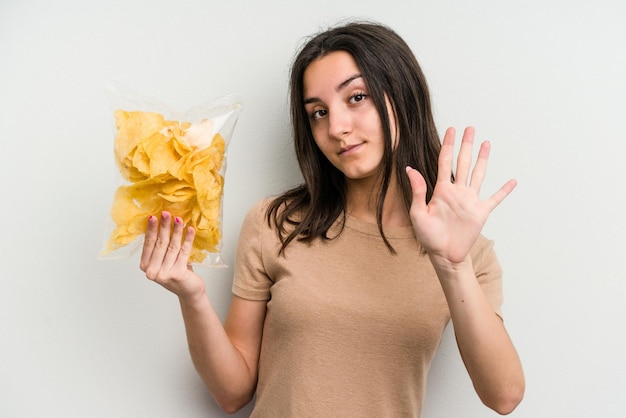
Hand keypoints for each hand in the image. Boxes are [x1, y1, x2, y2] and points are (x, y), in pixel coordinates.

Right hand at [139, 211, 204, 299]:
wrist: (189, 291)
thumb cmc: (177, 272)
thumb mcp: (164, 260)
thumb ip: (160, 247)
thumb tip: (162, 222)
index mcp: (145, 266)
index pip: (148, 244)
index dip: (151, 229)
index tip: (153, 216)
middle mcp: (152, 271)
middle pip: (159, 244)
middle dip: (164, 226)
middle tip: (166, 213)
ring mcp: (164, 274)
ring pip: (172, 246)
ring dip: (176, 230)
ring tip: (179, 219)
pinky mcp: (178, 274)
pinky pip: (184, 252)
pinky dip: (188, 239)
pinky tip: (190, 230)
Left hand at [405, 127, 516, 264]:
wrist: (443, 254)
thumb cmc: (428, 236)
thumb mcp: (418, 213)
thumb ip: (418, 191)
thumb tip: (410, 169)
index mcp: (442, 190)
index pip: (445, 162)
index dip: (448, 145)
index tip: (451, 130)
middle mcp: (457, 191)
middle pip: (463, 163)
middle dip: (466, 145)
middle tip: (470, 128)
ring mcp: (470, 201)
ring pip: (479, 174)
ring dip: (483, 159)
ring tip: (487, 143)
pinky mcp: (481, 212)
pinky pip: (495, 199)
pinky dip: (504, 190)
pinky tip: (512, 181)